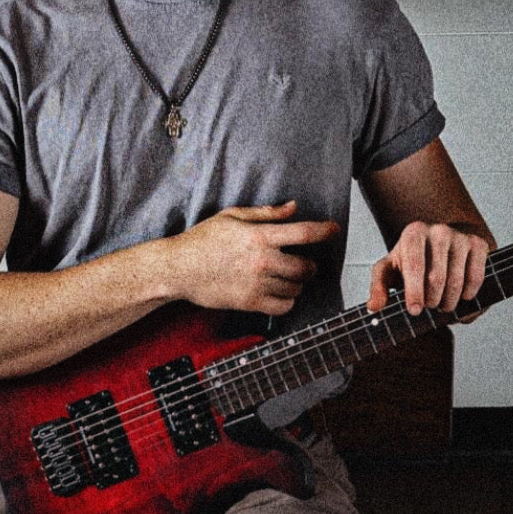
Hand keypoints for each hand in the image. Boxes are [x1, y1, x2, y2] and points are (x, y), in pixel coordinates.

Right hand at [169, 200, 339, 315]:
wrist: (178, 268)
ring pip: (296, 287)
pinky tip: (280, 293)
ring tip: (287, 277)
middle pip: (306, 266)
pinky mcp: (250, 302)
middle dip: (310, 265)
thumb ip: (265, 213)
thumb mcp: (232, 216)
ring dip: (297, 283)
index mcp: (259, 236)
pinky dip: (287, 301)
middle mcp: (262, 260)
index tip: (334, 230)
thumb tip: (292, 207)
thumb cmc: (202, 240)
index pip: (304, 233)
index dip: (325, 230)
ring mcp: (257, 283)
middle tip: (305, 263)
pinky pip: (283, 306)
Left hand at [367, 220, 489, 317]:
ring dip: (450, 302)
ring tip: (444, 305)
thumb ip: (379, 287)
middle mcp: (438, 231)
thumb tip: (374, 306)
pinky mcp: (479, 244)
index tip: (415, 311)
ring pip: (457, 282)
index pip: (414, 266)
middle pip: (436, 278)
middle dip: (432, 301)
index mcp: (414, 233)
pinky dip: (469, 295)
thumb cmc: (413, 260)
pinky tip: (462, 297)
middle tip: (430, 307)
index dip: (414, 292)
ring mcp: (461, 237)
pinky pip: (475, 278)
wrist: (443, 244)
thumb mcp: (390, 270)